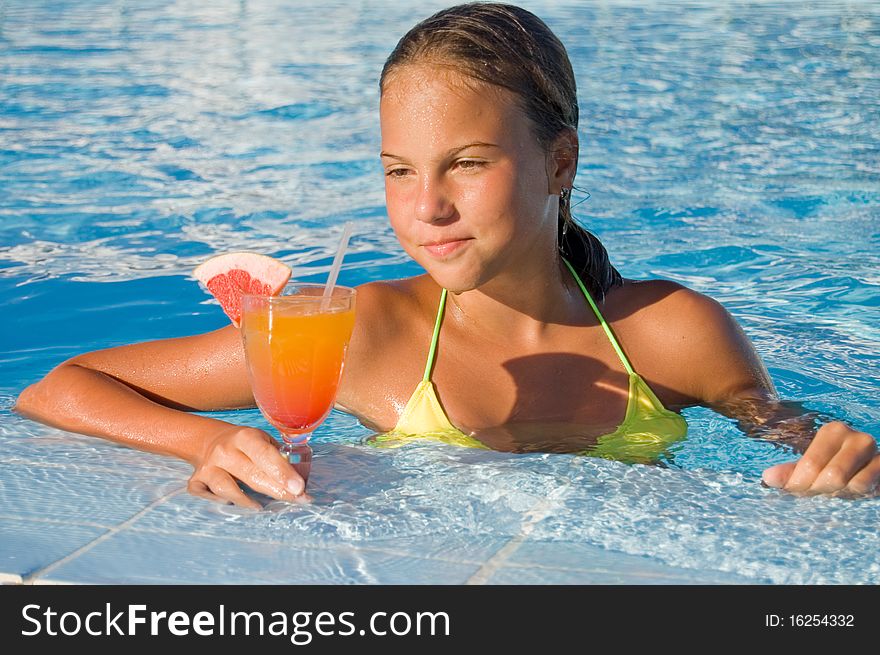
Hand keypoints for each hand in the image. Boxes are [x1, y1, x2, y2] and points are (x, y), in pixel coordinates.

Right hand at [188, 425, 306, 507]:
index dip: (284, 473)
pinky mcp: (196, 480)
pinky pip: (205, 495)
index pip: (266, 455)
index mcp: (245, 437)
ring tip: (261, 507)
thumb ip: (279, 458)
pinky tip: (231, 503)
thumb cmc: (246, 445)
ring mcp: (208, 467)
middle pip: (251, 474)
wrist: (210, 440)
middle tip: (296, 501)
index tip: (299, 489)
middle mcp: (225, 451)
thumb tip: (299, 483)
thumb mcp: (263, 441)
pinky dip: (217, 501)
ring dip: (246, 500)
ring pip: (226, 488)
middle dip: (276, 490)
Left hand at [762, 421, 879, 496]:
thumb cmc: (835, 468)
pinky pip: (869, 487)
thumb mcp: (810, 468)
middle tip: (816, 492)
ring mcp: (875, 453)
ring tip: (835, 490)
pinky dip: (856, 495)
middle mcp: (856, 438)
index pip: (810, 465)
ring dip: (840, 494)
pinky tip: (851, 492)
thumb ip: (790, 472)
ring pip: (854, 484)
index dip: (800, 484)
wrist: (866, 470)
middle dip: (820, 491)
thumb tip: (768, 478)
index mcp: (832, 432)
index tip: (796, 490)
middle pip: (832, 477)